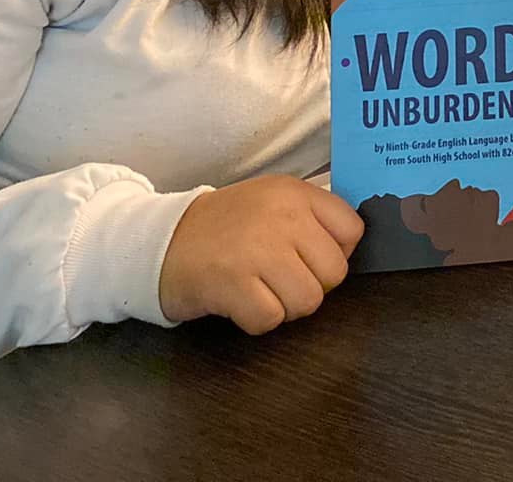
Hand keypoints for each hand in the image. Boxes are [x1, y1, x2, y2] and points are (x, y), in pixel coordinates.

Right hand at [159, 175, 364, 332]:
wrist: (159, 241)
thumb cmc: (223, 228)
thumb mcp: (270, 203)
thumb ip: (311, 218)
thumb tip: (348, 250)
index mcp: (295, 193)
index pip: (352, 230)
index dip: (336, 253)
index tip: (309, 258)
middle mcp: (282, 216)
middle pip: (334, 273)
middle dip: (310, 286)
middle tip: (279, 280)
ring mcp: (257, 250)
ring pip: (308, 301)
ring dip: (285, 307)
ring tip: (259, 290)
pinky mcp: (232, 283)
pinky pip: (271, 320)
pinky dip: (256, 320)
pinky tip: (239, 301)